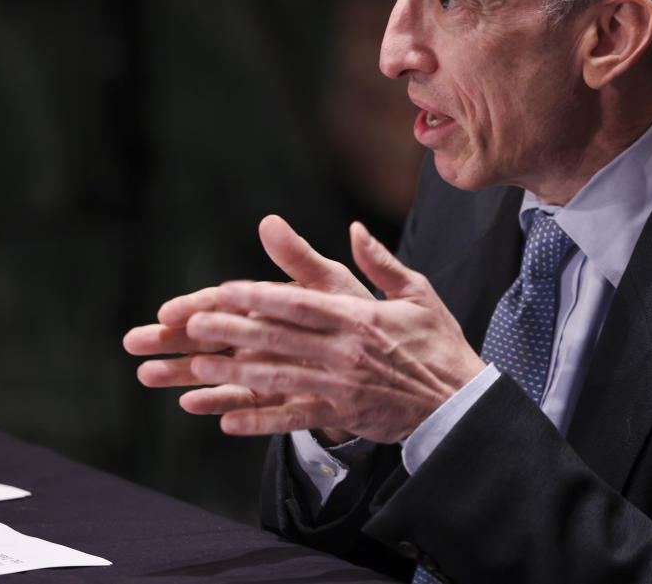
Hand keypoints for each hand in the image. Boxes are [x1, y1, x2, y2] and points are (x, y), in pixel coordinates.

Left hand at [123, 216, 485, 442]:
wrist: (461, 402)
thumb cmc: (438, 343)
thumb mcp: (417, 292)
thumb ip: (380, 262)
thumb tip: (354, 229)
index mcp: (360, 317)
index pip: (300, 303)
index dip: (259, 296)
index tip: (223, 290)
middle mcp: (346, 351)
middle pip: (280, 339)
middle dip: (232, 331)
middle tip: (190, 325)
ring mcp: (342, 386)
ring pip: (279, 378)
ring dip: (235, 374)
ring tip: (195, 368)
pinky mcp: (345, 416)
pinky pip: (295, 420)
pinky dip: (260, 421)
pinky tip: (226, 420)